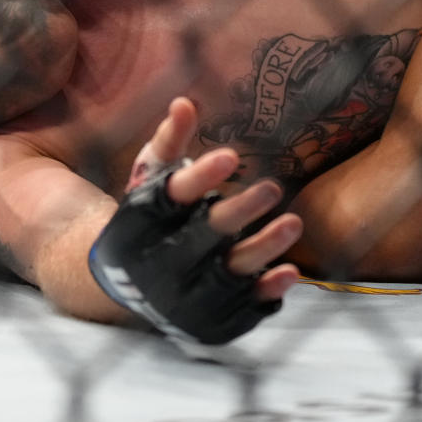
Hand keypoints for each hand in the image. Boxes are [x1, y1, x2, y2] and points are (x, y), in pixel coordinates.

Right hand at [89, 97, 300, 344]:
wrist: (127, 283)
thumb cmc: (148, 216)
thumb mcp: (150, 177)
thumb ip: (170, 142)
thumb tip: (186, 102)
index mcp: (140, 222)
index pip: (170, 198)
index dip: (200, 178)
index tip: (232, 155)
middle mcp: (157, 263)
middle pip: (201, 237)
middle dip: (239, 213)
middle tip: (273, 187)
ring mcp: (181, 296)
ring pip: (226, 274)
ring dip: (262, 249)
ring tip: (294, 223)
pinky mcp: (205, 320)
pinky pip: (239, 308)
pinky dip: (265, 293)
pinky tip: (291, 272)